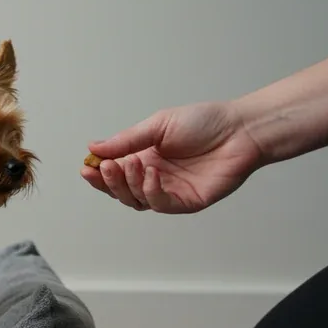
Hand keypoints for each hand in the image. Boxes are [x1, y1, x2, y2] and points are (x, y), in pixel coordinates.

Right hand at [82, 101, 265, 213]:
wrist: (240, 129)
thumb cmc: (205, 123)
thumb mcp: (157, 125)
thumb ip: (127, 140)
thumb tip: (94, 147)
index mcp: (144, 159)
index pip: (114, 173)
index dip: (98, 173)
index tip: (87, 166)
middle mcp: (154, 178)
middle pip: (121, 191)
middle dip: (109, 181)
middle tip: (106, 167)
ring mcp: (171, 191)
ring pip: (137, 200)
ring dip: (128, 185)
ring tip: (130, 165)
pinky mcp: (187, 202)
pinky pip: (161, 204)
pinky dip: (151, 192)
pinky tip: (151, 174)